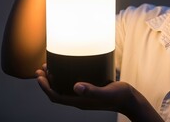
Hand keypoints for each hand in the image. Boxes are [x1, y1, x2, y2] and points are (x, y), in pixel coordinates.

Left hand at [36, 64, 163, 121]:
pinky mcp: (90, 89)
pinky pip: (72, 84)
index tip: (39, 76)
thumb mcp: (107, 92)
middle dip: (46, 82)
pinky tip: (69, 67)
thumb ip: (92, 91)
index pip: (56, 97)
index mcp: (80, 101)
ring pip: (64, 88)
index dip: (45, 88)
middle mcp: (80, 99)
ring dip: (54, 79)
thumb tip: (76, 87)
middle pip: (57, 93)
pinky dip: (65, 77)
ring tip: (50, 67)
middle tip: (40, 68)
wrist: (130, 100)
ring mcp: (84, 95)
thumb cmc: (120, 96)